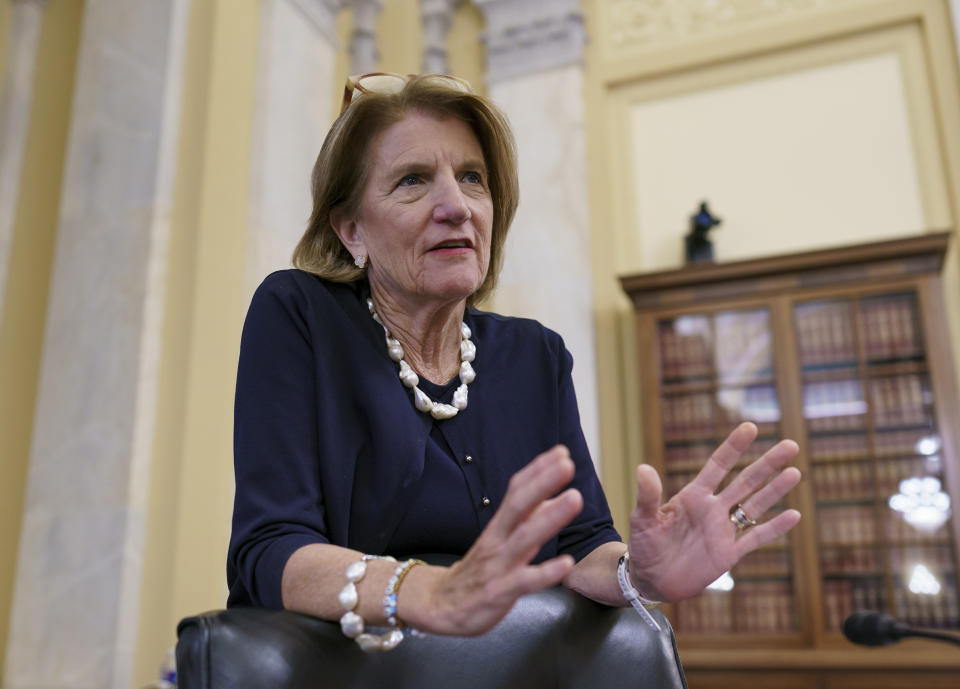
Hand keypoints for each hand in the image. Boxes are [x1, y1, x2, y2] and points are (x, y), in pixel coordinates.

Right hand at [400, 445, 582, 635]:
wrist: (440, 605)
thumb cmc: (478, 571)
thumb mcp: (500, 540)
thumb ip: (525, 520)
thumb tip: (551, 499)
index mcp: (499, 526)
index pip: (516, 491)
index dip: (537, 471)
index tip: (561, 452)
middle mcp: (497, 539)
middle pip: (519, 505)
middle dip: (543, 482)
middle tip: (567, 464)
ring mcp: (498, 565)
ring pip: (524, 537)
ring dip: (551, 516)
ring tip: (575, 498)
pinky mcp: (500, 592)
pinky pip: (524, 581)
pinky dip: (546, 572)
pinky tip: (567, 563)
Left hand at [627, 422, 800, 601]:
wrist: (650, 579)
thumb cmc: (643, 545)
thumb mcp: (642, 518)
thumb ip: (647, 495)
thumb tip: (643, 468)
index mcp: (693, 496)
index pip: (718, 466)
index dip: (734, 447)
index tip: (751, 427)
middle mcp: (713, 509)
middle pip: (746, 481)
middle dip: (767, 464)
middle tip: (791, 444)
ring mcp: (723, 530)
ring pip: (755, 506)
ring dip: (775, 490)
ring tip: (796, 472)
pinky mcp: (729, 554)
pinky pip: (755, 538)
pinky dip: (774, 528)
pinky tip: (794, 515)